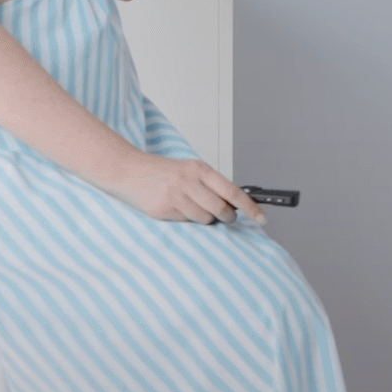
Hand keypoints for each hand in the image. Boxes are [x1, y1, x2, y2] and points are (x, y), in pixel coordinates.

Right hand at [98, 152, 260, 223]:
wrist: (129, 170)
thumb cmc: (163, 172)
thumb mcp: (189, 171)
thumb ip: (210, 185)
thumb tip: (234, 204)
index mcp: (200, 169)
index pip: (233, 191)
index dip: (250, 207)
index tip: (262, 218)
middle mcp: (190, 181)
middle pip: (222, 209)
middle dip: (227, 217)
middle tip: (225, 216)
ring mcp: (176, 195)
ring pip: (205, 218)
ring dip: (205, 219)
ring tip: (193, 207)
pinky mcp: (164, 208)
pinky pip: (187, 222)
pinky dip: (187, 219)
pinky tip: (177, 209)